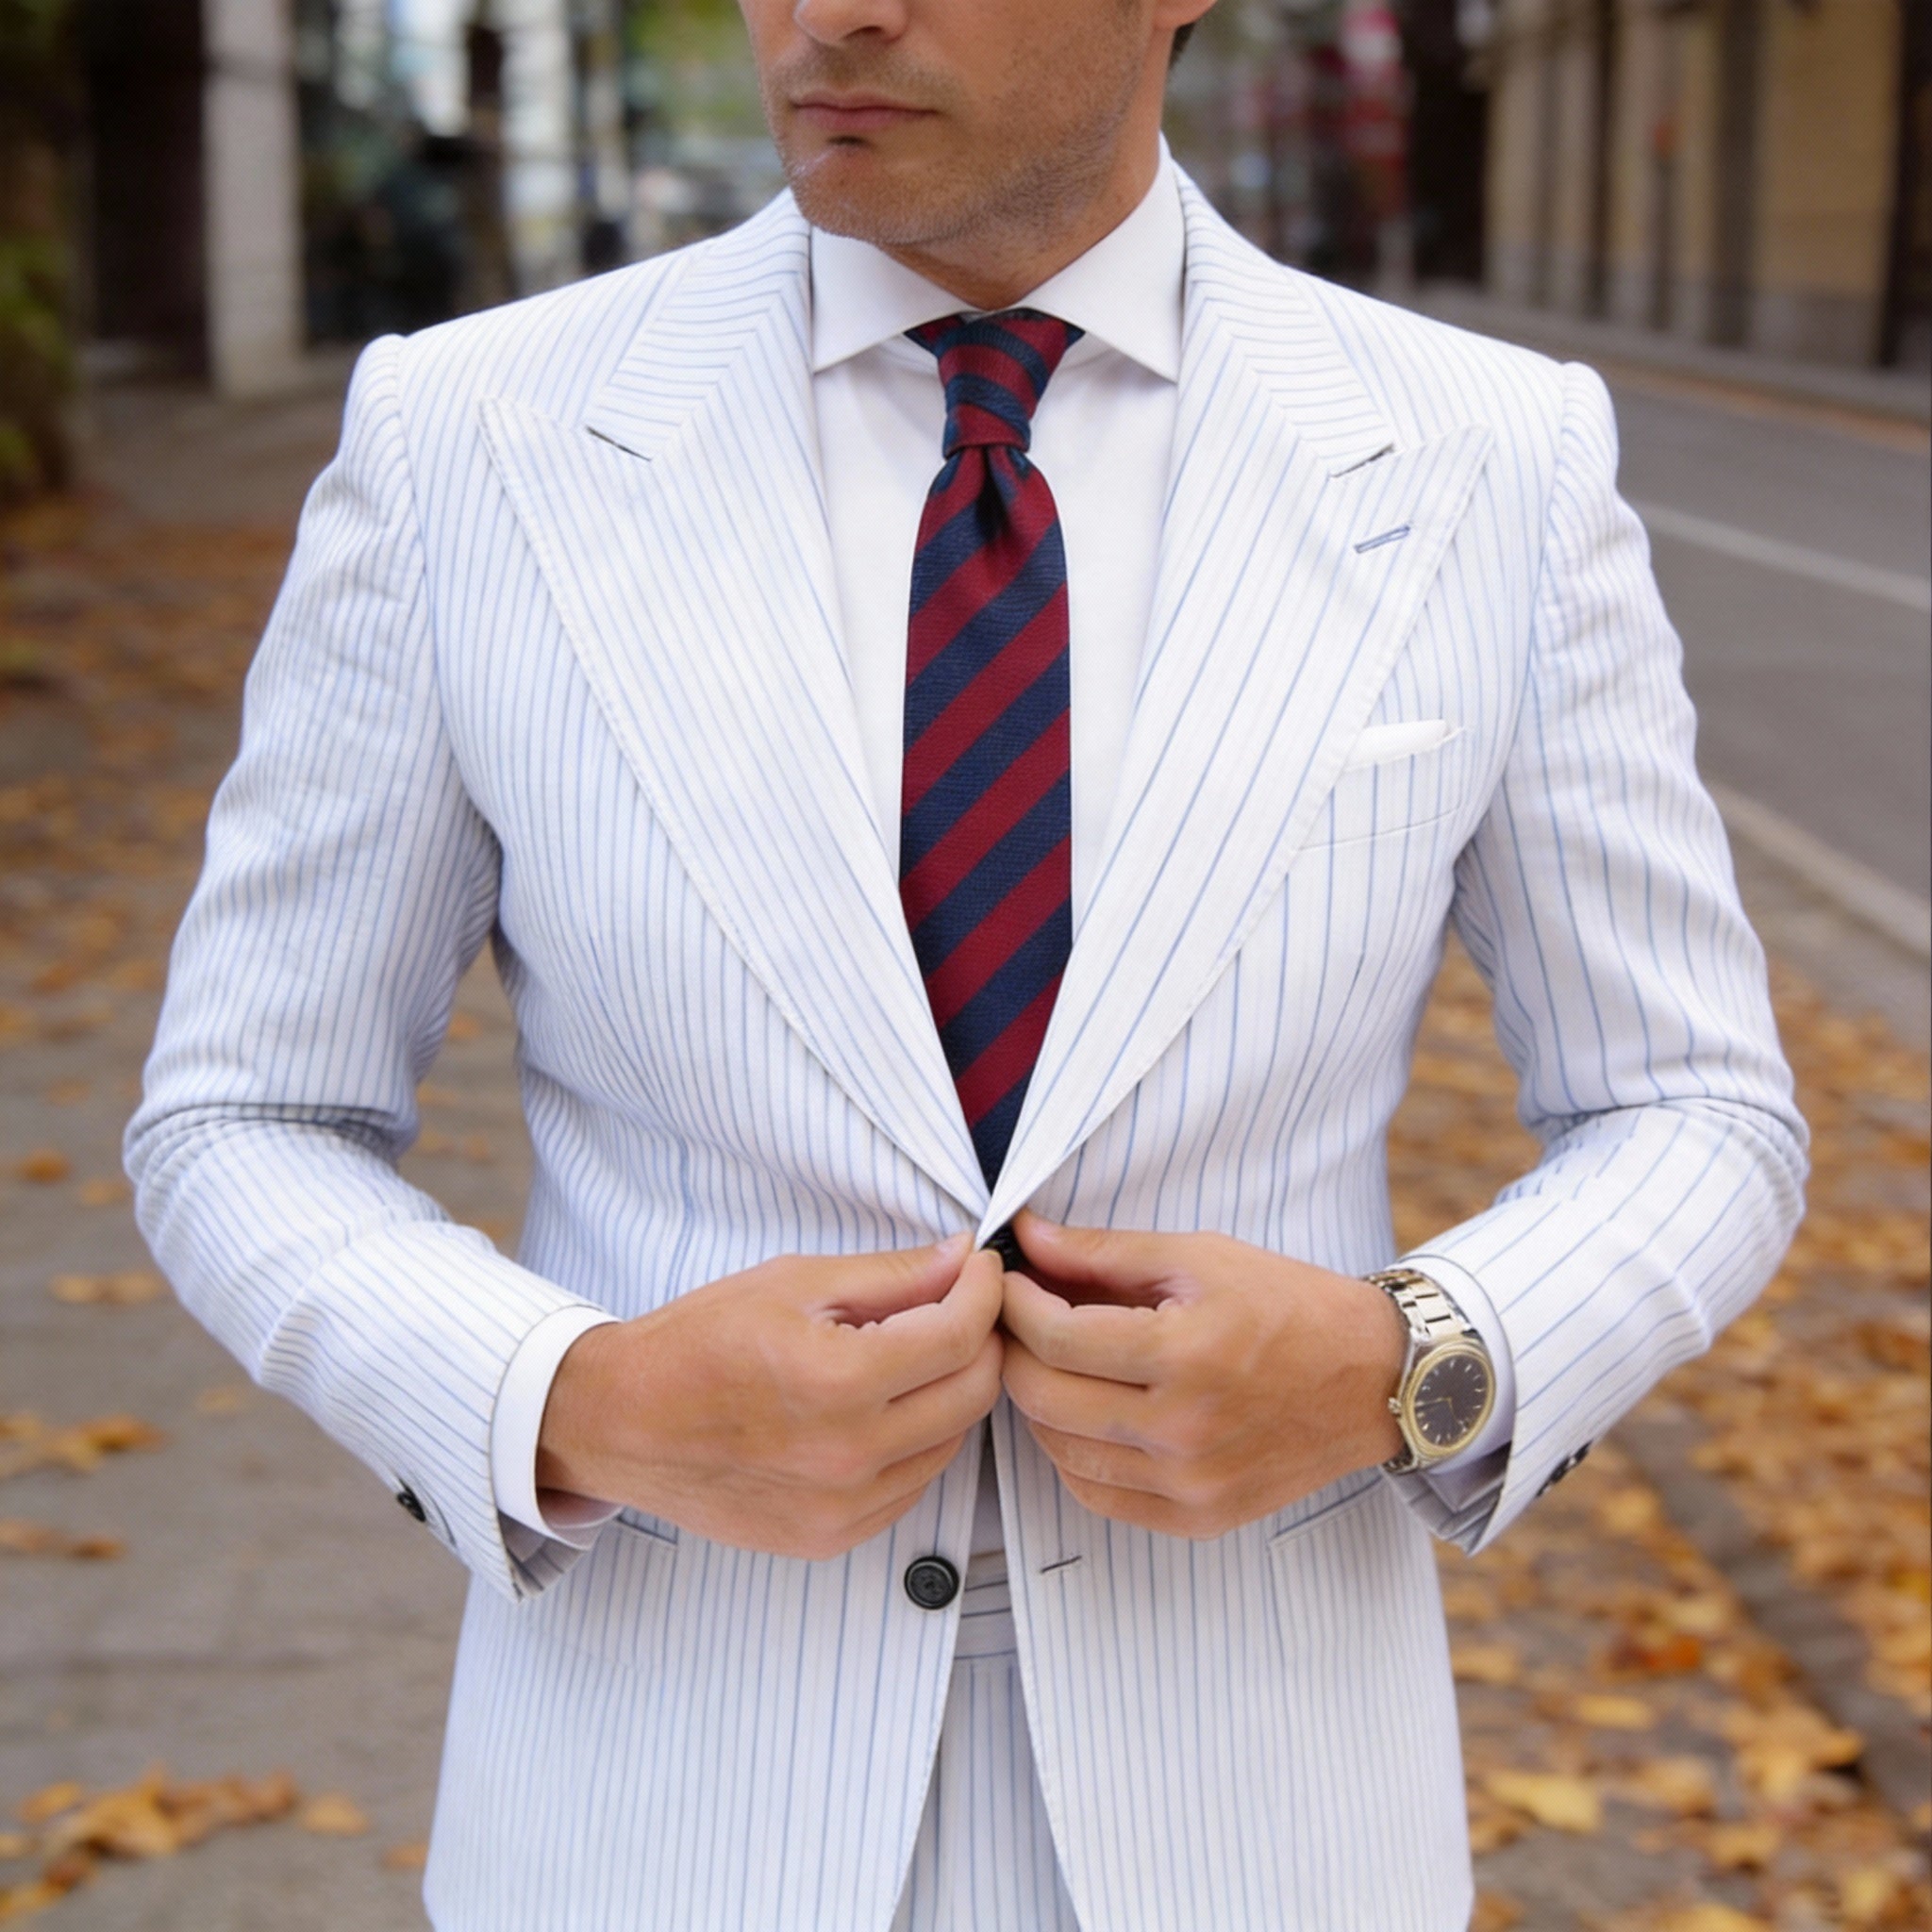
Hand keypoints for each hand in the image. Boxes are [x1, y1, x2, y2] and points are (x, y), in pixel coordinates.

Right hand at [536, 1235, 1003, 1559]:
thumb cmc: (696, 1342)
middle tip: (960, 1305)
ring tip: (915, 1353)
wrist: (620, 1423)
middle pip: (973, 1393)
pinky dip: (918, 1441)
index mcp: (837, 1382)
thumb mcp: (792, 1283)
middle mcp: (848, 1455)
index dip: (984, 1292)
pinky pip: (912, 1485)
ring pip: (951, 1442)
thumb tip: (962, 1257)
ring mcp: (842, 1507)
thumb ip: (890, 1275)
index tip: (980, 1268)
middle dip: (981, 1339)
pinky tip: (883, 1408)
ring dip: (951, 1391)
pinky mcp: (831, 1537)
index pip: (959, 1336)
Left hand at [997, 1212, 1407, 1537]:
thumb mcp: (1199, 1257)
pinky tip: (1084, 1415)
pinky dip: (1073, 1454)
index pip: (1055, 1338)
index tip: (1006, 1281)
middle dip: (1015, 1350)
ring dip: (1038, 1403)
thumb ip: (1103, 1251)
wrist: (1372, 1378)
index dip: (1014, 1304)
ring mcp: (1190, 1484)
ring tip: (1052, 1362)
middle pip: (1044, 1398)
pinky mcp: (1198, 1518)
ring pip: (1060, 1452)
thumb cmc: (1288, 1306)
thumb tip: (1026, 1236)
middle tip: (1017, 1319)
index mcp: (1186, 1354)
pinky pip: (1097, 1495)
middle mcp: (1184, 1430)